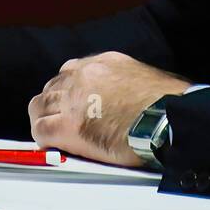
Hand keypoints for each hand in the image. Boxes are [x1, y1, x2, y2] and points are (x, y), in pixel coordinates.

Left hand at [28, 52, 190, 166]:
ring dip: (43, 119)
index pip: (71, 70)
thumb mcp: (149, 78)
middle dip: (52, 103)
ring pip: (40, 106)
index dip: (67, 88)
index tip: (70, 100)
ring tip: (48, 133)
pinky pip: (42, 130)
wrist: (167, 119)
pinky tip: (51, 145)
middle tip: (55, 118)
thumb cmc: (169, 104)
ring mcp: (73, 100)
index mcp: (105, 63)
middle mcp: (84, 76)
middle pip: (52, 87)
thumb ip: (130, 84)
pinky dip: (43, 138)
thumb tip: (136, 98)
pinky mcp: (69, 127)